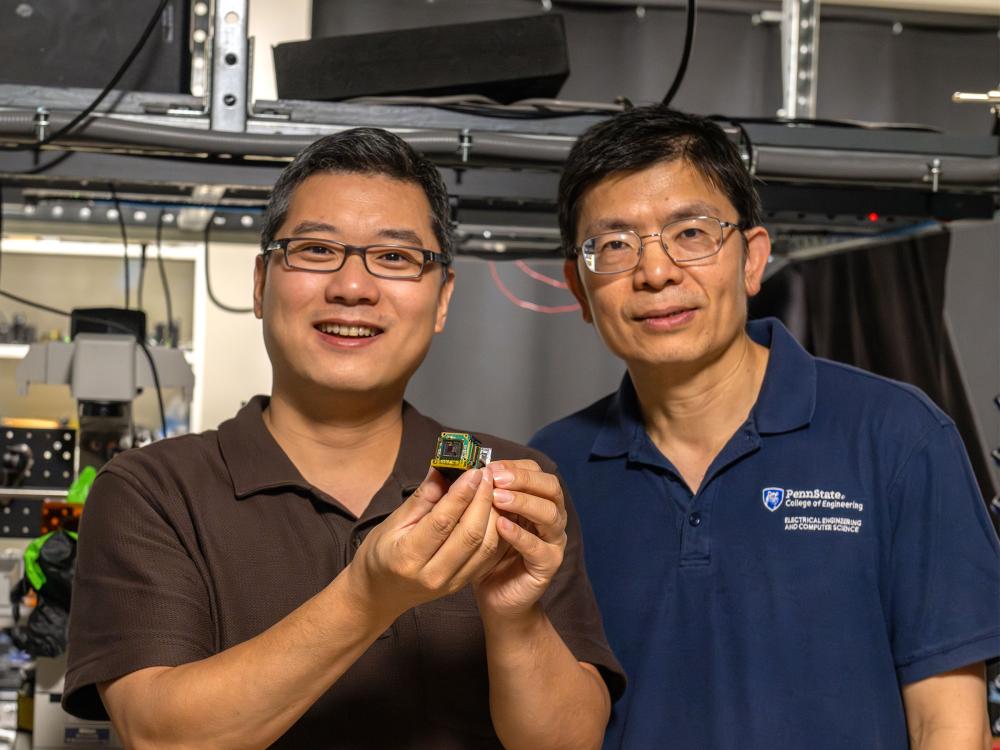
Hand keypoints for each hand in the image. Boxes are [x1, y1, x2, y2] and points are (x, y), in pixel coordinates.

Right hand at [346, 466, 505, 623]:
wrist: (380, 593)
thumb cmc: (380, 555)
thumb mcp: (392, 522)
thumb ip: (422, 498)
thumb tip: (443, 469)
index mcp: (408, 556)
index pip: (443, 520)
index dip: (462, 493)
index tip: (473, 471)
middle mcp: (433, 574)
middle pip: (470, 534)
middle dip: (483, 500)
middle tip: (487, 475)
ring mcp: (451, 583)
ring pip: (485, 546)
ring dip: (494, 515)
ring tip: (493, 490)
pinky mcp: (462, 584)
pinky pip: (488, 556)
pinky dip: (496, 532)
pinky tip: (495, 512)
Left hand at [473, 460, 567, 619]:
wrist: (495, 594)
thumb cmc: (486, 551)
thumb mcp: (481, 517)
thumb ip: (479, 493)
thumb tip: (463, 468)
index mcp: (538, 500)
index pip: (536, 472)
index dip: (515, 467)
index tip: (490, 466)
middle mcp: (552, 517)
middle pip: (551, 488)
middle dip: (524, 479)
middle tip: (496, 479)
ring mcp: (553, 540)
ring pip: (549, 514)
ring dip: (523, 502)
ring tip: (497, 499)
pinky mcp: (548, 564)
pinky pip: (538, 547)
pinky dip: (520, 535)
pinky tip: (501, 526)